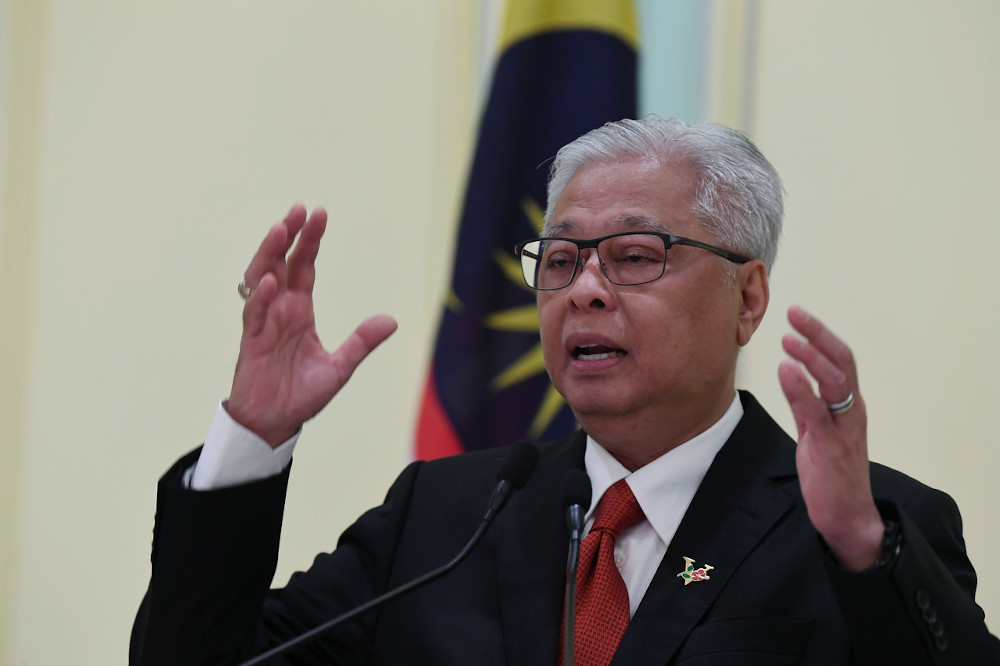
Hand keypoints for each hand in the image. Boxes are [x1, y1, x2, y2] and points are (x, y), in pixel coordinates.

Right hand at [227, 204, 397, 446]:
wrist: (275, 423)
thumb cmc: (301, 395)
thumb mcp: (340, 367)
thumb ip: (361, 342)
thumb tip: (391, 320)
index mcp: (299, 311)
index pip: (303, 267)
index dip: (309, 241)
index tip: (318, 214)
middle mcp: (280, 310)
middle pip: (281, 263)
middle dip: (288, 235)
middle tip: (299, 209)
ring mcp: (263, 323)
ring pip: (260, 279)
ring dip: (268, 254)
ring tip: (280, 229)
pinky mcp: (251, 342)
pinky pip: (254, 314)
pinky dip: (260, 297)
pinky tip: (270, 280)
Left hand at [778, 305, 882, 570]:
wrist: (847, 516)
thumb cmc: (831, 473)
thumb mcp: (813, 430)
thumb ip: (804, 402)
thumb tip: (789, 372)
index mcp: (849, 405)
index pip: (840, 360)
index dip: (820, 335)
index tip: (798, 315)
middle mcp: (851, 411)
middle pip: (842, 363)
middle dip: (819, 335)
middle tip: (795, 313)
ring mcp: (843, 428)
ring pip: (835, 383)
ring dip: (811, 357)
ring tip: (788, 339)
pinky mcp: (830, 447)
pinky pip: (817, 412)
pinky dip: (801, 389)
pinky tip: (787, 372)